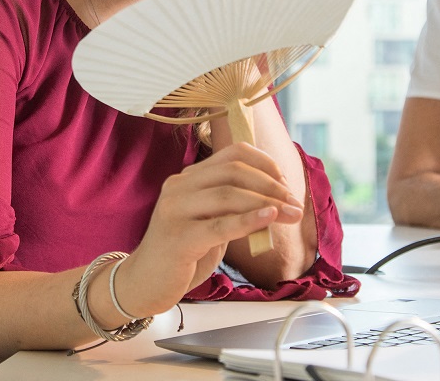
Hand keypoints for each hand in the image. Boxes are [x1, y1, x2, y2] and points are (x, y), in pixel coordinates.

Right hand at [104, 143, 303, 317]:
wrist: (144, 284)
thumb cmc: (183, 253)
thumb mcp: (211, 222)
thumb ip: (235, 207)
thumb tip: (279, 200)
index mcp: (188, 178)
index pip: (233, 154)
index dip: (265, 164)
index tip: (286, 184)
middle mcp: (179, 187)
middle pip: (234, 172)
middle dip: (272, 186)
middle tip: (295, 204)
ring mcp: (175, 211)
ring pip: (229, 195)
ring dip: (268, 203)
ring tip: (291, 215)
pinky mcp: (178, 238)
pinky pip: (220, 225)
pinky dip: (249, 219)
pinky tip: (269, 217)